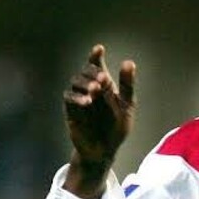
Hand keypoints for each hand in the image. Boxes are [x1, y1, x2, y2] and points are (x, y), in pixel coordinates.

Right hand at [62, 44, 135, 198]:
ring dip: (85, 83)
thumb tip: (129, 62)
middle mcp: (90, 89)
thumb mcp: (127, 106)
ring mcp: (80, 99)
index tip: (99, 49)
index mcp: (104, 86)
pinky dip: (77, 97)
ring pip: (75, 82)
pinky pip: (69, 98)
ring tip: (96, 89)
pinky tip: (87, 101)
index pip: (97, 66)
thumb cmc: (117, 128)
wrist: (105, 150)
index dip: (95, 56)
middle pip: (86, 72)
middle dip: (93, 73)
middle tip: (104, 79)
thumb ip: (127, 85)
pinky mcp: (71, 111)